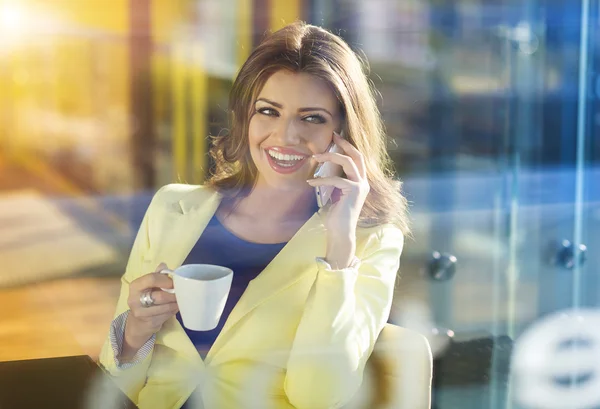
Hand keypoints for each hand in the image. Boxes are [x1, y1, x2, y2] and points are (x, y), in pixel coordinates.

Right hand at [122, 263, 178, 358]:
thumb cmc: (146, 300)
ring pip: (165, 306)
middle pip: (160, 295)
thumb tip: (164, 265)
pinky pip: (166, 315)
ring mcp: (141, 312)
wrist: (138, 323)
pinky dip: (174, 310)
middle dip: (173, 294)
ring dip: (176, 303)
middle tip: (181, 293)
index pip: (151, 278)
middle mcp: (134, 299)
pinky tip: (176, 307)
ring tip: (181, 300)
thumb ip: (157, 276)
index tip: (174, 283)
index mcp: (135, 286)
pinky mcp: (149, 322)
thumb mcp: (149, 286)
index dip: (165, 280)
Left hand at [307, 131, 369, 267]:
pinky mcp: (353, 191)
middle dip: (344, 144)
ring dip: (330, 157)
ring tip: (315, 157)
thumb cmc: (336, 215)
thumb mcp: (335, 193)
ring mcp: (360, 186)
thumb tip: (324, 166)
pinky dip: (321, 179)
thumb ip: (335, 180)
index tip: (335, 138)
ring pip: (348, 162)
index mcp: (360, 182)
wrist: (340, 231)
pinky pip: (335, 179)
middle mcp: (363, 182)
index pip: (357, 158)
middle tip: (332, 136)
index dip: (347, 147)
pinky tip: (310, 182)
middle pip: (357, 155)